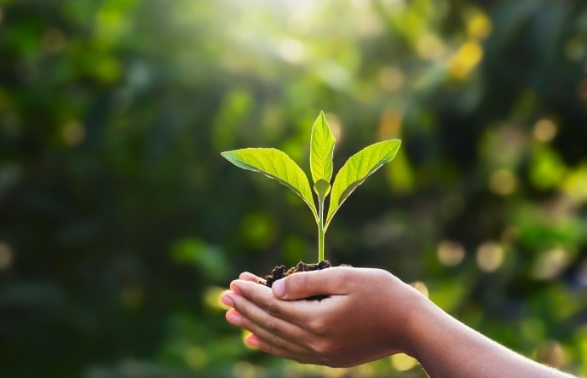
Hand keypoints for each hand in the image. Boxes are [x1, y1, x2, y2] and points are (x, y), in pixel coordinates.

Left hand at [220, 266, 428, 367]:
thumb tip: (274, 289)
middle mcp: (315, 341)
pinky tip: (255, 341)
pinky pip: (290, 353)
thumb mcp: (346, 277)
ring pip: (277, 340)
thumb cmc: (383, 293)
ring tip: (231, 317)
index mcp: (318, 319)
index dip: (251, 293)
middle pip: (270, 323)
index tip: (233, 282)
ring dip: (252, 327)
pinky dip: (270, 345)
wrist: (413, 326)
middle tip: (223, 297)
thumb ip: (308, 283)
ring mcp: (322, 353)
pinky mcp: (329, 358)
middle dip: (245, 309)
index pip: (273, 305)